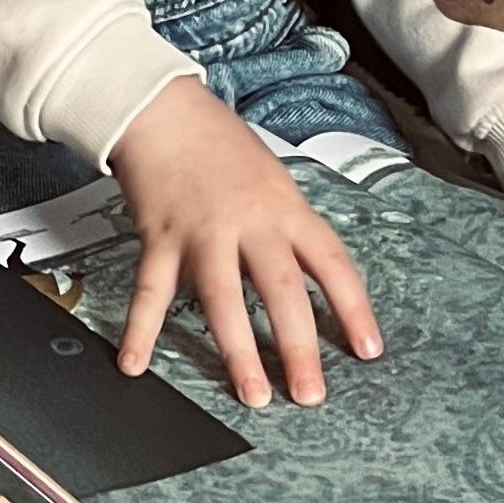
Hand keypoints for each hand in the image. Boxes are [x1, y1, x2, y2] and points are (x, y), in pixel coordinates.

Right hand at [105, 78, 383, 408]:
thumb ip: (290, 228)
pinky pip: (151, 290)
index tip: (368, 350)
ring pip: (222, 297)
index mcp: (285, 207)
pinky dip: (141, 329)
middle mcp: (248, 222)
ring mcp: (201, 231)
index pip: (331, 262)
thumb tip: (313, 280)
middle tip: (309, 393)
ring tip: (252, 394)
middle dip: (298, 346)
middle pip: (280, 289)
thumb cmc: (219, 144)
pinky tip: (135, 362)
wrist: (160, 108)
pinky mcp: (159, 236)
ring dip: (237, 350)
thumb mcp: (273, 179)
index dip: (353, 308)